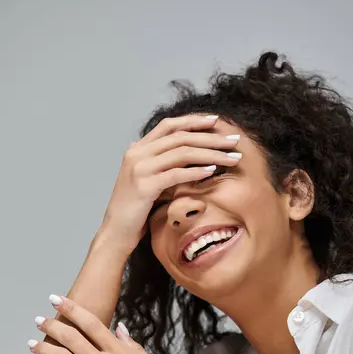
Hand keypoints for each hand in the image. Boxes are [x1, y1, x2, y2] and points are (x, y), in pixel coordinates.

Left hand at [27, 295, 177, 353]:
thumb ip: (134, 347)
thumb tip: (120, 328)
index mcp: (121, 353)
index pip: (91, 324)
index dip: (71, 309)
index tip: (57, 300)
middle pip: (72, 337)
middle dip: (52, 325)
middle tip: (39, 319)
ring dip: (44, 347)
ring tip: (32, 342)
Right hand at [100, 113, 240, 254]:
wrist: (116, 232)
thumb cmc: (136, 210)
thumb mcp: (151, 182)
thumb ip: (165, 167)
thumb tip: (193, 159)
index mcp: (137, 149)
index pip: (168, 126)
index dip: (193, 121)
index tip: (216, 121)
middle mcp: (137, 153)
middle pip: (180, 137)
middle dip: (210, 137)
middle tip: (234, 141)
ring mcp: (139, 168)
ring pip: (181, 152)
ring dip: (211, 154)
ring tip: (231, 158)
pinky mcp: (144, 186)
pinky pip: (175, 174)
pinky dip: (196, 171)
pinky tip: (212, 172)